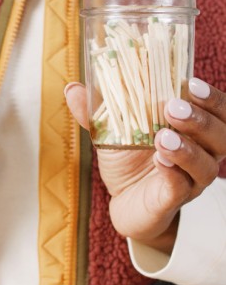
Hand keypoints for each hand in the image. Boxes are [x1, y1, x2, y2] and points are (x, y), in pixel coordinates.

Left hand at [65, 78, 225, 253]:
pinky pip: (180, 188)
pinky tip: (159, 161)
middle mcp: (200, 154)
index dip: (210, 98)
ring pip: (205, 164)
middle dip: (199, 119)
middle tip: (173, 107)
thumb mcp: (112, 131)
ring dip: (186, 148)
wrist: (124, 201)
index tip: (190, 83)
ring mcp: (190, 180)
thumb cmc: (127, 160)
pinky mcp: (172, 200)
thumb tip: (72, 88)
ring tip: (163, 136)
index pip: (216, 111)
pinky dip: (172, 173)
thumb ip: (96, 111)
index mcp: (192, 131)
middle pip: (220, 136)